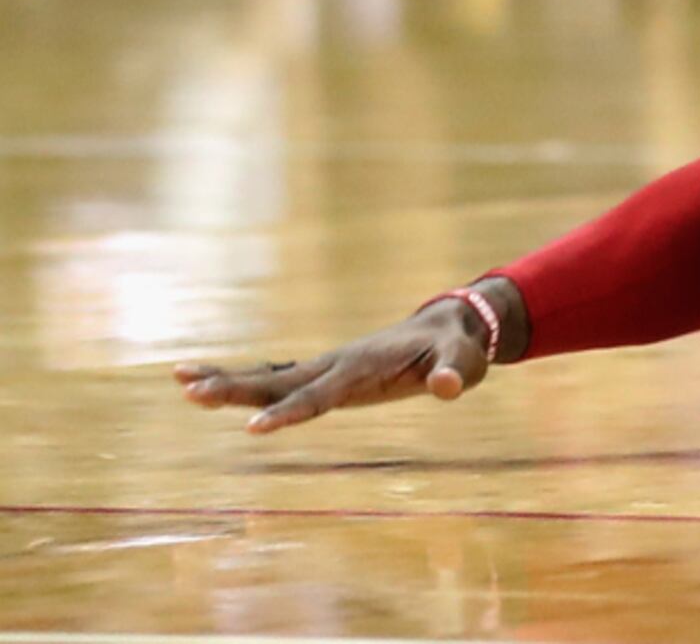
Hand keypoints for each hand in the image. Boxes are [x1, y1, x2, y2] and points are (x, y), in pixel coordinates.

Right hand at [173, 299, 493, 432]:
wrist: (451, 328)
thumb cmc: (456, 350)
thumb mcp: (462, 363)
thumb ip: (452, 374)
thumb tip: (446, 387)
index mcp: (361, 368)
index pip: (318, 396)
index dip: (289, 414)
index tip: (253, 430)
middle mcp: (335, 365)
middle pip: (277, 382)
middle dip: (233, 388)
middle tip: (187, 389)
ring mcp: (327, 368)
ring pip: (269, 378)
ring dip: (226, 381)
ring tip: (178, 378)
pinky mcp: (325, 374)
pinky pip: (278, 381)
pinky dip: (244, 382)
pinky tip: (209, 385)